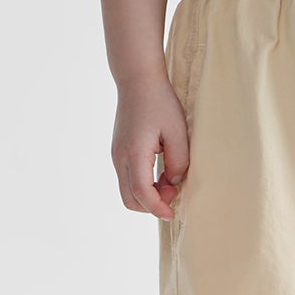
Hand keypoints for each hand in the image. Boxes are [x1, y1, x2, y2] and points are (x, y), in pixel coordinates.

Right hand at [110, 72, 189, 220]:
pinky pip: (127, 179)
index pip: (142, 194)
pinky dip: (143, 185)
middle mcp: (120, 158)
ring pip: (127, 191)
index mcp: (134, 153)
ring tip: (170, 180)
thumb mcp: (178, 132)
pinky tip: (161, 173)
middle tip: (174, 192)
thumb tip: (174, 182)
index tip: (173, 213)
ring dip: (148, 195)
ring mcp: (116, 156)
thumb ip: (178, 162)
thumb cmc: (160, 102)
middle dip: (152, 206)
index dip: (158, 208)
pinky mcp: (118, 152)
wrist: (137, 81)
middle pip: (130, 200)